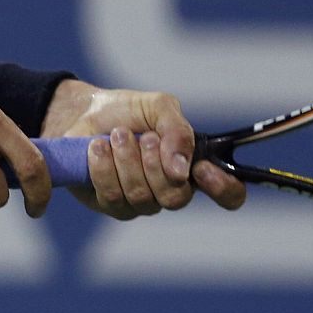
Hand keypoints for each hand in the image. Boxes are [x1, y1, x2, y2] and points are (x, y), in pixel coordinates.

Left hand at [41, 80, 246, 218]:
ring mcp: (140, 202)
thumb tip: (182, 167)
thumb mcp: (158, 107)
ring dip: (127, 160)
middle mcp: (170, 190)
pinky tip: (96, 148)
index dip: (224, 189)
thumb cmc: (127, 111)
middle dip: (155, 164)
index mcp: (193, 167)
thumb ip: (177, 130)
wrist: (83, 112)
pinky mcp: (109, 204)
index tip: (202, 169)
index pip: (228, 195)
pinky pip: (112, 196)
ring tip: (116, 135)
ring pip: (141, 197)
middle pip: (176, 198)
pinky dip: (103, 167)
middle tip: (143, 137)